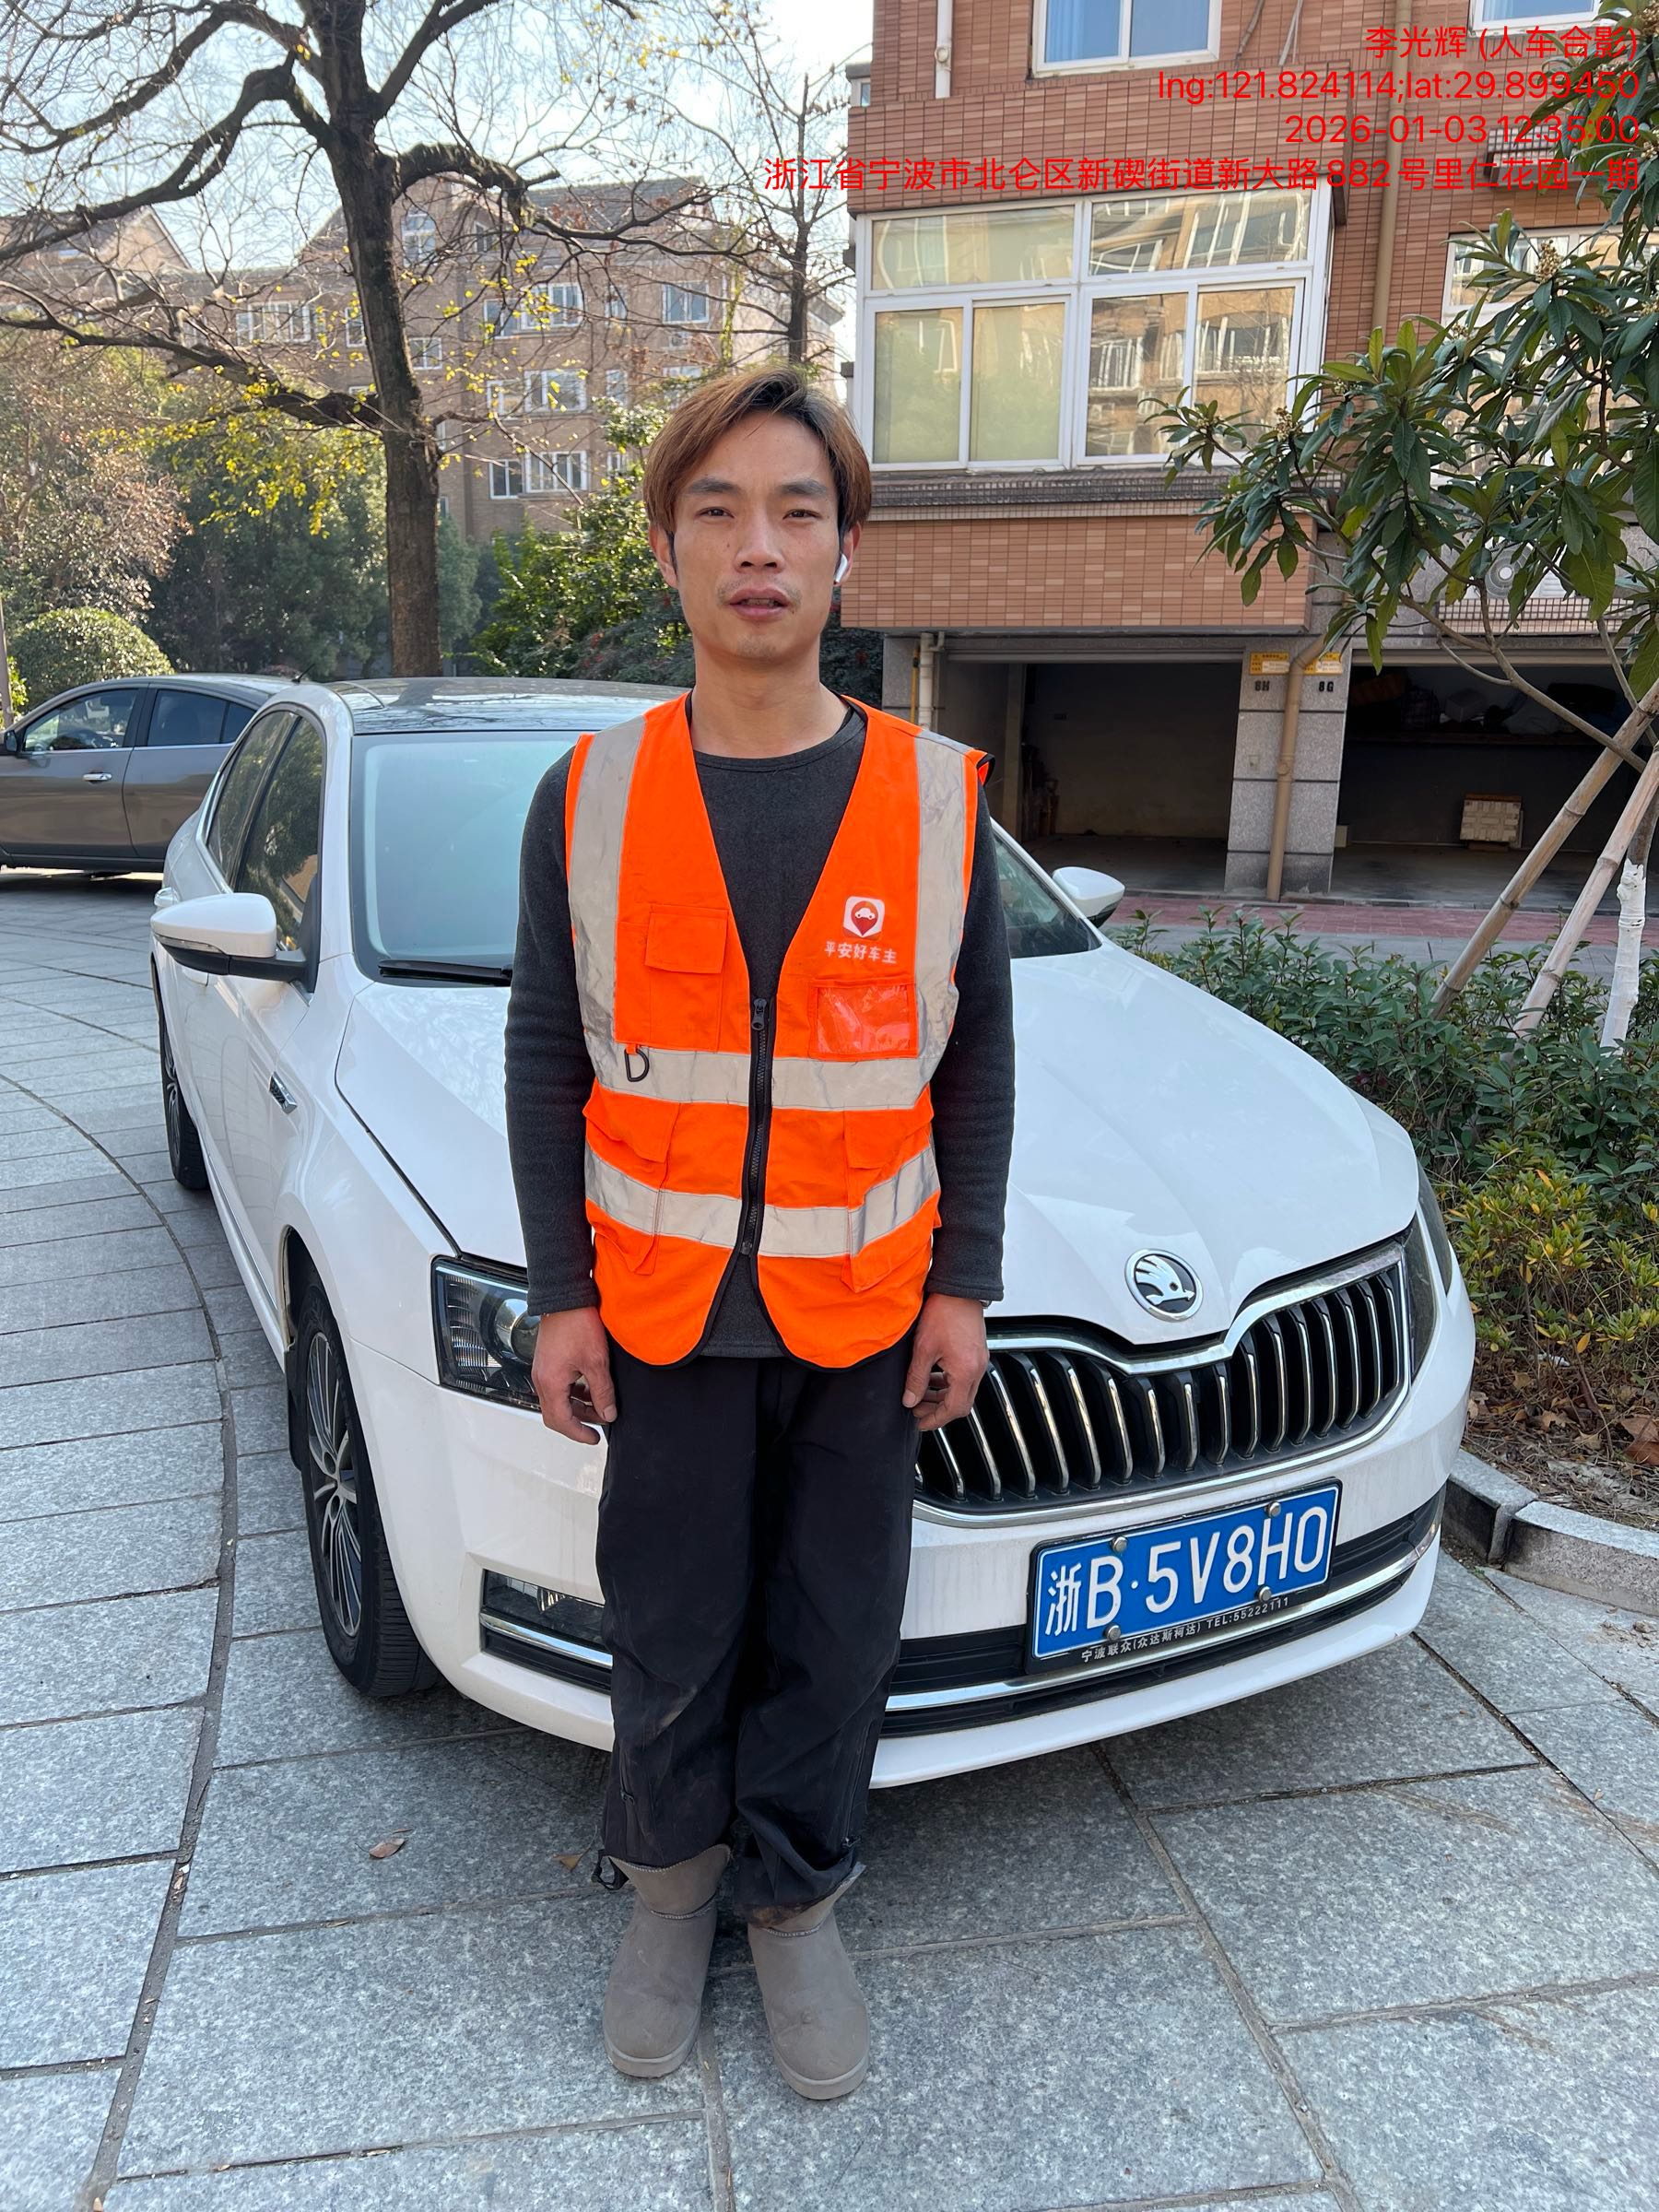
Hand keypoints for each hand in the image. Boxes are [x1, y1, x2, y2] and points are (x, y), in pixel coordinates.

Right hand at [531, 1307, 616, 1443]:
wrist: (565, 1297)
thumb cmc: (577, 1323)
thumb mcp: (596, 1362)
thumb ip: (602, 1392)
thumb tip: (608, 1413)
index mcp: (550, 1383)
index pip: (561, 1421)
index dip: (578, 1433)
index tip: (593, 1438)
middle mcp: (542, 1379)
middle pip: (555, 1414)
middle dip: (577, 1423)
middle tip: (597, 1427)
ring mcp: (543, 1370)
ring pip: (557, 1400)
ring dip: (576, 1408)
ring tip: (599, 1407)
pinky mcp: (548, 1361)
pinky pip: (558, 1387)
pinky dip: (573, 1393)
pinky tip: (590, 1389)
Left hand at [902, 1293, 988, 1432]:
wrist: (959, 1289)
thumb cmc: (944, 1313)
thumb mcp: (923, 1349)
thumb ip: (916, 1379)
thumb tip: (910, 1400)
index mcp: (966, 1372)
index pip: (953, 1409)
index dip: (935, 1419)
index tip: (920, 1422)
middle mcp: (977, 1369)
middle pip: (961, 1403)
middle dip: (938, 1410)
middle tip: (917, 1409)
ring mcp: (979, 1360)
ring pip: (962, 1390)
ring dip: (942, 1396)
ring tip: (920, 1394)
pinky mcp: (976, 1352)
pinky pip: (964, 1376)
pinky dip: (948, 1382)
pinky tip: (931, 1377)